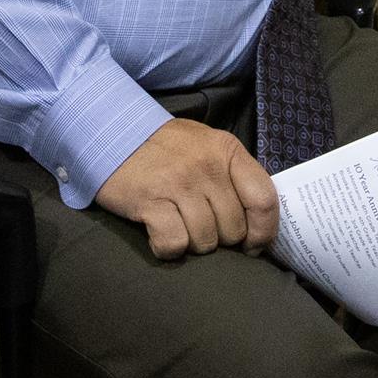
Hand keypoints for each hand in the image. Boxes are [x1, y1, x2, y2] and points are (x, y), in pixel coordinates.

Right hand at [96, 118, 278, 259]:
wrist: (113, 130)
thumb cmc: (166, 146)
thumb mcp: (207, 145)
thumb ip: (233, 174)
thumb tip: (258, 219)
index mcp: (227, 150)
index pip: (264, 199)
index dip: (263, 231)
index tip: (253, 245)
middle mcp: (207, 166)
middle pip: (234, 229)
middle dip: (221, 238)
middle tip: (202, 225)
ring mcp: (178, 184)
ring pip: (206, 241)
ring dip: (194, 243)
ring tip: (180, 224)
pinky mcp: (150, 202)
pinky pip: (174, 244)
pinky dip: (168, 247)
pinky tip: (160, 231)